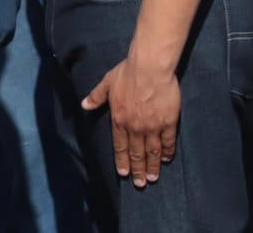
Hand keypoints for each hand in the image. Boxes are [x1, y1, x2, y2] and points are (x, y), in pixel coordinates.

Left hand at [80, 54, 180, 187]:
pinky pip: (167, 141)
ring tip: (153, 178)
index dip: (122, 161)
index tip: (124, 174)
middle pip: (136, 154)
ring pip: (152, 152)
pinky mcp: (168, 122)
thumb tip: (84, 105)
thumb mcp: (108, 83)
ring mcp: (152, 126)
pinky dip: (167, 152)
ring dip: (152, 166)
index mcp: (119, 120)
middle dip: (137, 170)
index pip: (120, 146)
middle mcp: (135, 127)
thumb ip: (97, 96)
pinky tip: (166, 159)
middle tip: (140, 183)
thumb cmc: (128, 73)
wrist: (150, 67)